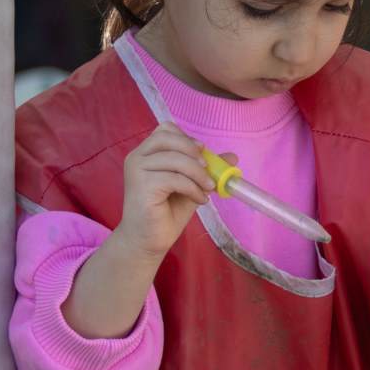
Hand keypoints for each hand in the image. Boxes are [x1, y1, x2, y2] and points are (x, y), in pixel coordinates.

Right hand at [113, 122, 213, 261]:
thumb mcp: (191, 185)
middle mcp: (137, 157)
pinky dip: (193, 188)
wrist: (148, 240)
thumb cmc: (166, 212)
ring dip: (198, 174)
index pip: (165, 129)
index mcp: (145, 153)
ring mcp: (137, 170)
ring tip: (208, 189)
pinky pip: (174, 179)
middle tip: (209, 171)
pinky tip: (200, 200)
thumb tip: (232, 157)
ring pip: (175, 159)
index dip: (187, 139)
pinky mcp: (141, 186)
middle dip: (193, 152)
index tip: (203, 155)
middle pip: (168, 138)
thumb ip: (206, 170)